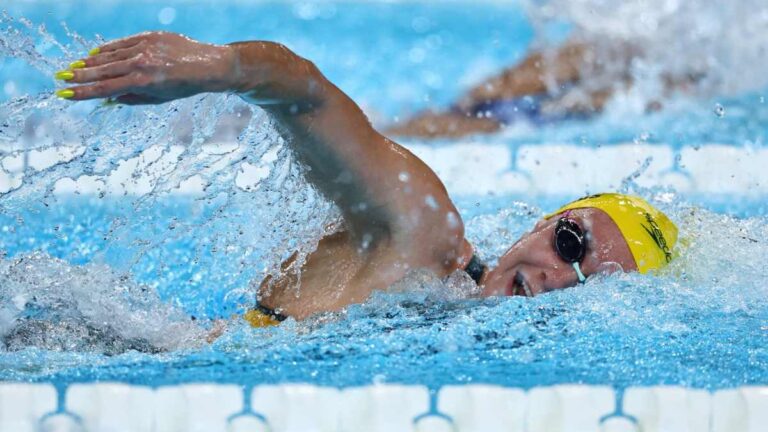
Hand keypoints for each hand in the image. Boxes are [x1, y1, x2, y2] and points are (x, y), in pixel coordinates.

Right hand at [56, 31, 234, 103]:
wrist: (208, 66)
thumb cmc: (183, 87)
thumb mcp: (158, 99)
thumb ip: (132, 98)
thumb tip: (108, 99)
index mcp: (144, 82)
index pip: (106, 88)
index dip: (83, 92)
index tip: (65, 94)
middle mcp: (142, 63)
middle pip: (103, 70)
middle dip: (79, 76)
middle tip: (60, 78)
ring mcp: (145, 47)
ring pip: (110, 55)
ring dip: (90, 62)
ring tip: (74, 67)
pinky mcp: (149, 36)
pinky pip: (122, 43)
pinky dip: (108, 49)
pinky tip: (94, 54)